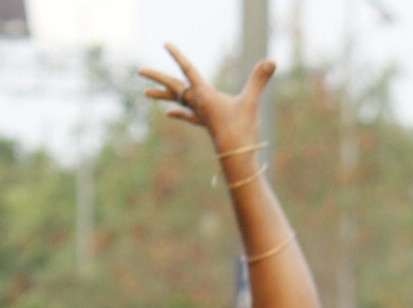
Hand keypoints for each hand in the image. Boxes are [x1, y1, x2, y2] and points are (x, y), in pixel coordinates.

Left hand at [139, 42, 274, 152]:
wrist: (237, 159)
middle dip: (157, 78)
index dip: (178, 56)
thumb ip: (259, 80)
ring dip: (162, 94)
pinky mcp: (206, 123)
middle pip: (174, 87)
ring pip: (177, 101)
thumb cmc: (242, 132)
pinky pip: (187, 115)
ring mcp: (201, 115)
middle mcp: (198, 104)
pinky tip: (167, 112)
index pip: (189, 71)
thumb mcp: (251, 103)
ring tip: (145, 92)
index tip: (166, 45)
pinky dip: (178, 111)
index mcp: (204, 96)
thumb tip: (272, 61)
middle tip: (140, 71)